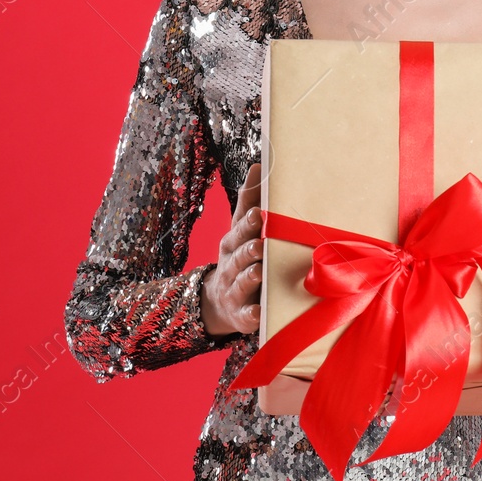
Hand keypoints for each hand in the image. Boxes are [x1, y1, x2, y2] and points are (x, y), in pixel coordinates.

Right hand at [201, 162, 262, 336]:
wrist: (220, 303)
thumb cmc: (239, 258)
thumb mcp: (241, 230)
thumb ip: (249, 201)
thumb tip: (259, 165)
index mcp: (233, 243)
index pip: (240, 231)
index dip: (248, 223)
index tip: (258, 213)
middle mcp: (231, 266)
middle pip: (239, 256)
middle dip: (249, 249)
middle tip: (262, 243)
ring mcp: (234, 291)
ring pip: (241, 282)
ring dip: (249, 276)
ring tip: (258, 271)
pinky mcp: (242, 315)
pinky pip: (247, 315)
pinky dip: (252, 314)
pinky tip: (259, 312)